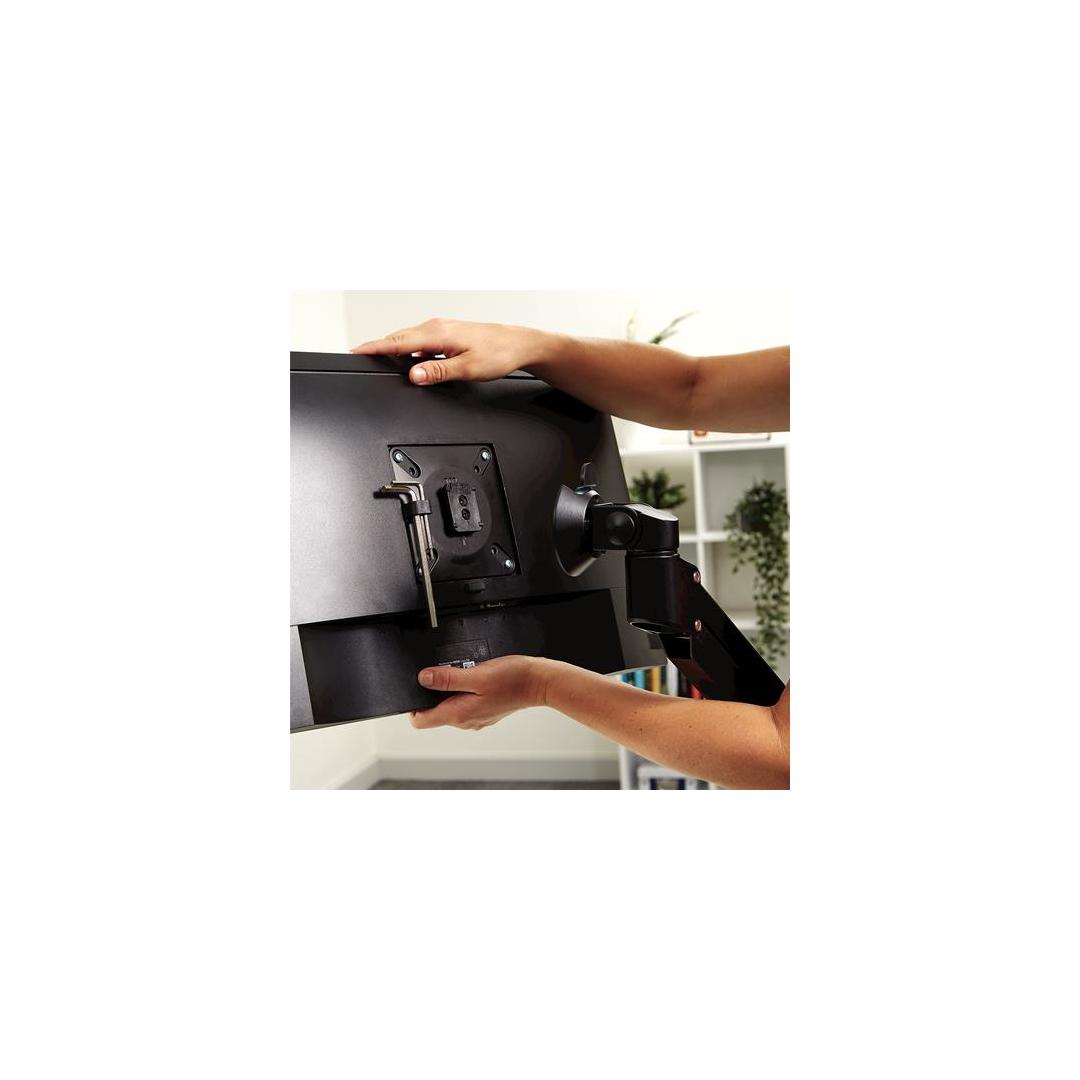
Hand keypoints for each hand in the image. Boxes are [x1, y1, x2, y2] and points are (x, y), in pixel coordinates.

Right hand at [351, 318, 565, 385]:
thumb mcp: (467, 369)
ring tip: (380, 358)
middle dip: (379, 346)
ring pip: (410, 339)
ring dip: (395, 348)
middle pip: (400, 338)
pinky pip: (421, 341)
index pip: (399, 342)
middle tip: (360, 354)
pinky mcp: (448, 334)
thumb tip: (414, 375)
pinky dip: (410, 350)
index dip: (375, 347)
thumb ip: (438, 372)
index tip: (356, 351)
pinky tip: (411, 360)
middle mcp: (438, 327)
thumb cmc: (499, 354)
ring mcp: (442, 329)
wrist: (520, 345)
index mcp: (438, 333)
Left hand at [410, 655, 551, 729]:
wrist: (539, 683)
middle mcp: (465, 721)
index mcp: (458, 714)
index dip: (413, 705)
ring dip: (450, 691)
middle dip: (433, 693)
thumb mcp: (476, 674)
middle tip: (444, 673)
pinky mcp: (485, 711)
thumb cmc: (513, 680)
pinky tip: (476, 678)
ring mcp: (475, 718)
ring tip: (464, 673)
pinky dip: (464, 691)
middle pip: (434, 712)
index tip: (417, 688)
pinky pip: (464, 703)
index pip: (420, 721)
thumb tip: (423, 679)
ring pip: (450, 707)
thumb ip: (447, 678)